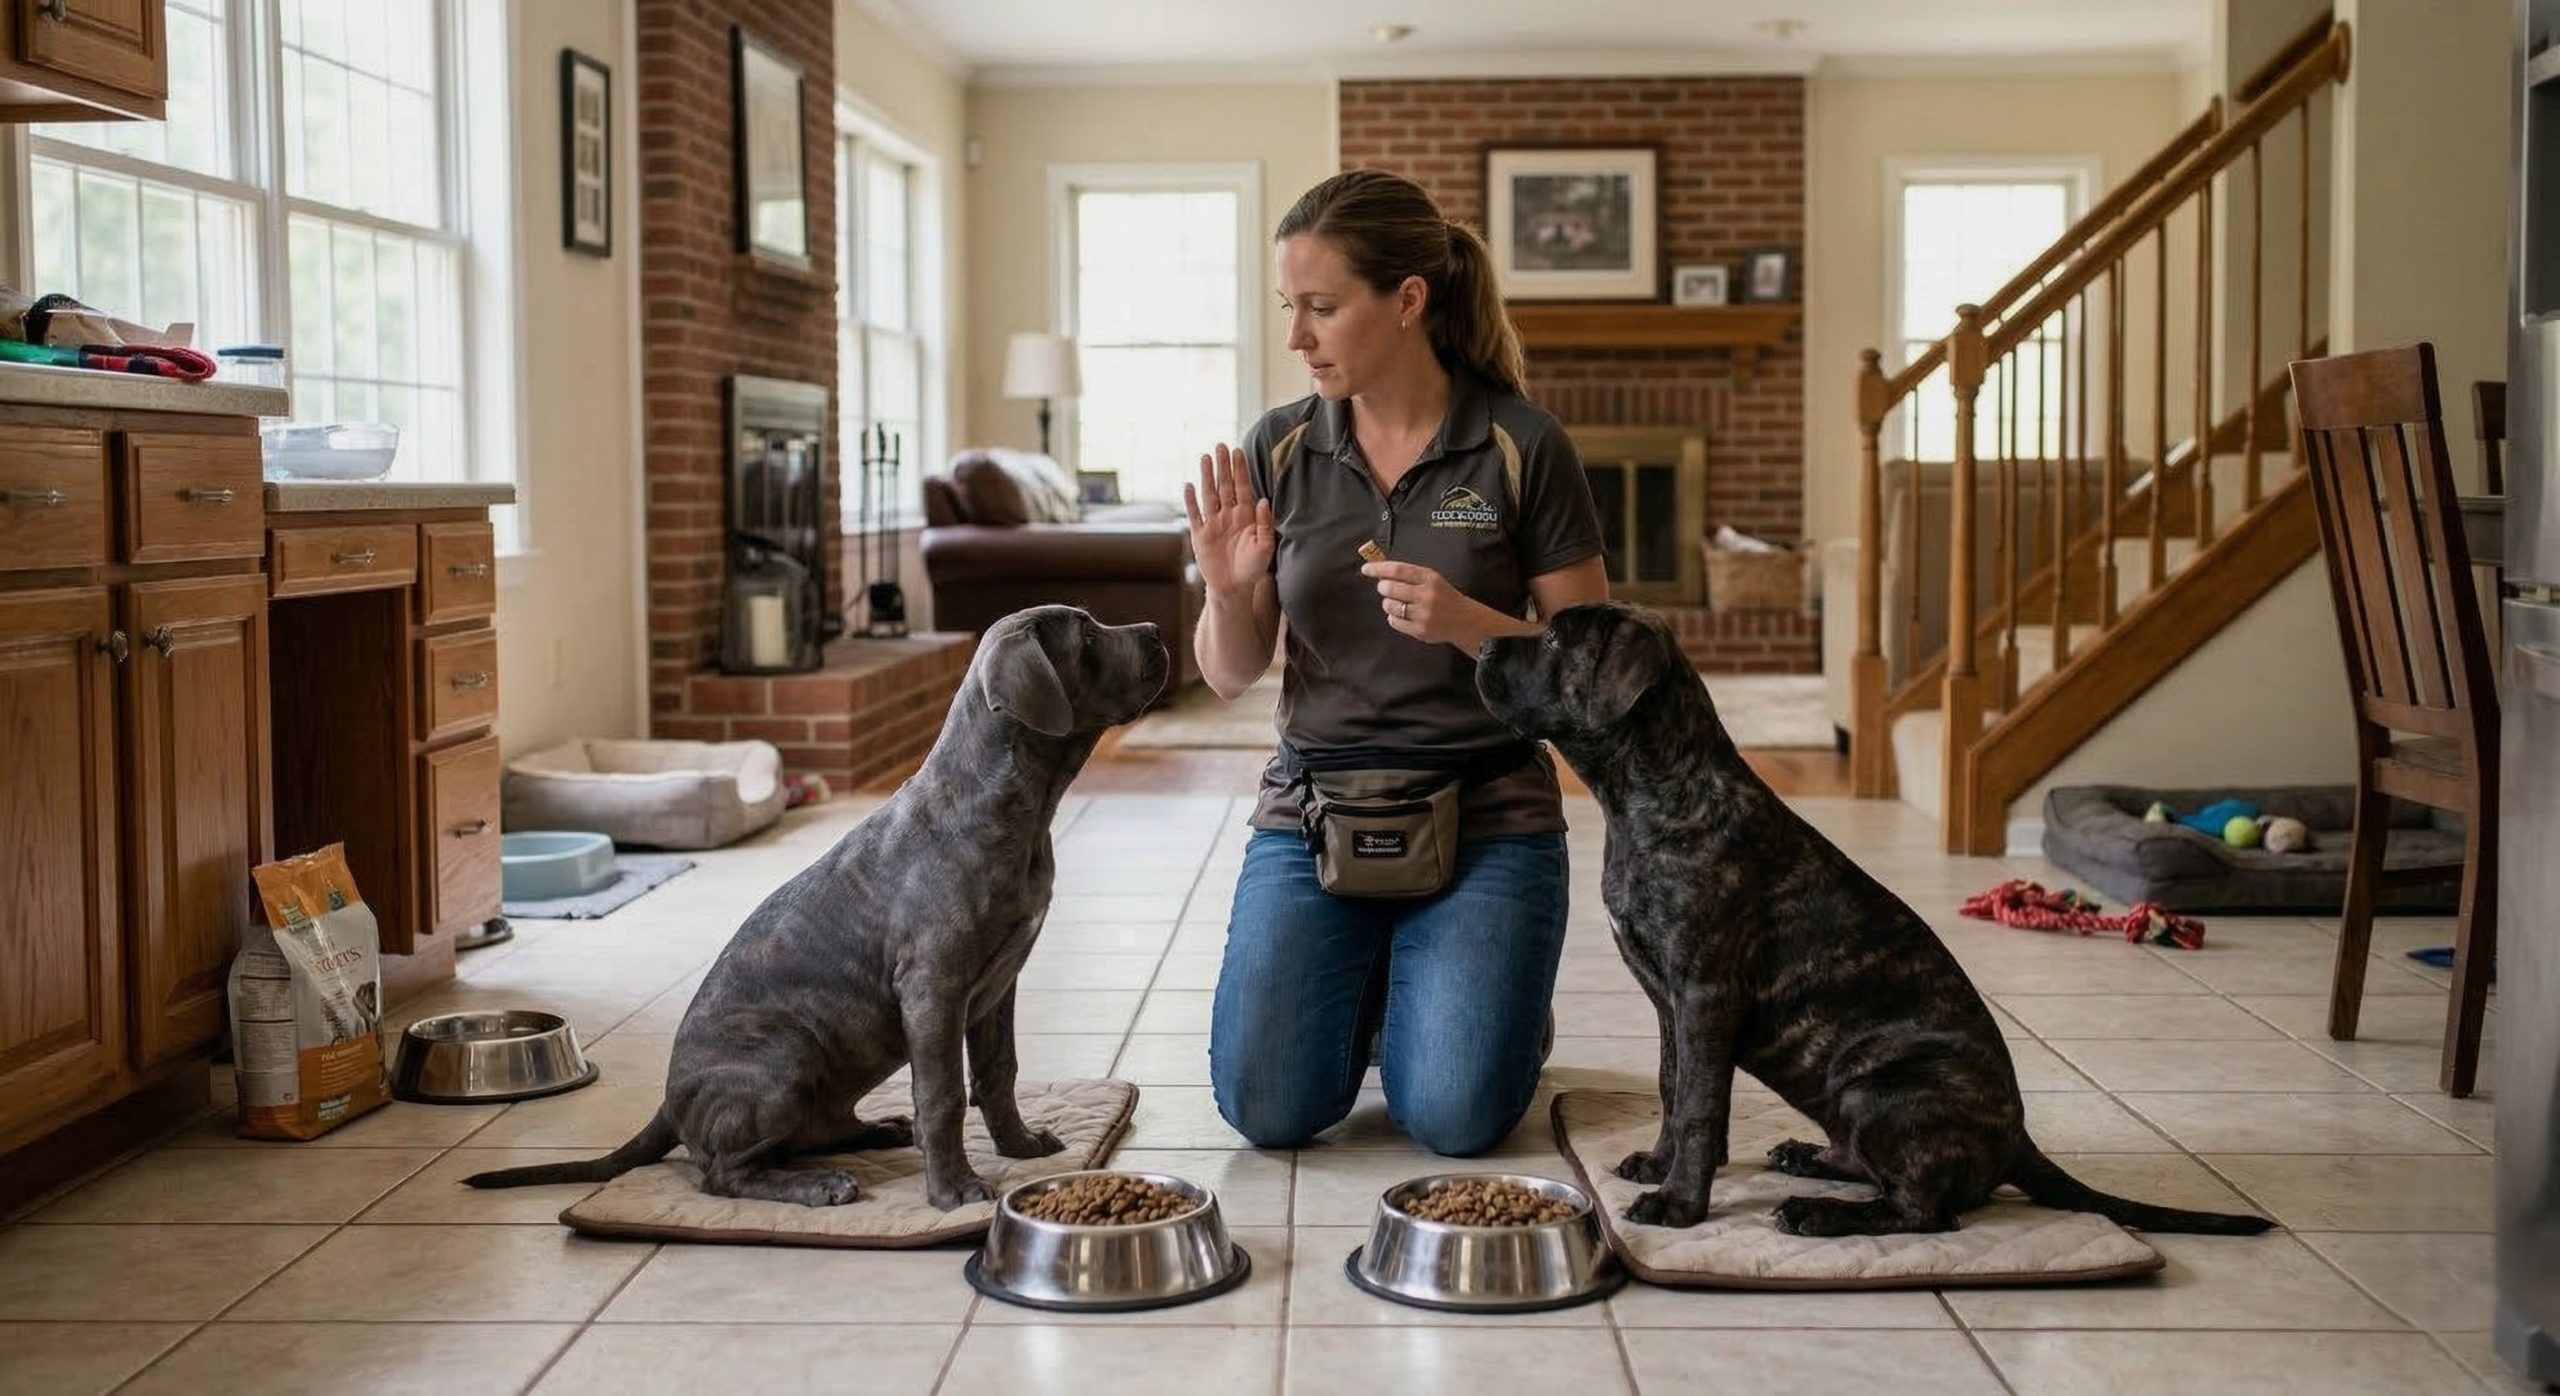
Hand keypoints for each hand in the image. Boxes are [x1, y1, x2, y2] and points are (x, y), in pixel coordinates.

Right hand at [1183, 443, 1273, 597]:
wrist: (1234, 588)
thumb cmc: (1252, 568)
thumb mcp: (1265, 547)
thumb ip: (1265, 523)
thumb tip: (1263, 500)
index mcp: (1246, 516)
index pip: (1242, 487)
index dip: (1240, 469)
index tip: (1238, 451)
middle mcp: (1229, 516)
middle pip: (1224, 486)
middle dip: (1223, 466)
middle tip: (1220, 446)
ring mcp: (1213, 524)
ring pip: (1209, 495)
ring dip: (1207, 477)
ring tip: (1205, 458)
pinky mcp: (1200, 536)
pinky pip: (1195, 515)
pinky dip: (1191, 501)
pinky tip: (1189, 486)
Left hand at [1363, 559, 1491, 648]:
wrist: (1465, 621)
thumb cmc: (1444, 597)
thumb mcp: (1432, 579)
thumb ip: (1409, 575)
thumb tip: (1380, 572)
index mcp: (1430, 578)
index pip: (1398, 570)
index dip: (1379, 568)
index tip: (1367, 569)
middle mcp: (1427, 595)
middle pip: (1390, 588)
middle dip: (1383, 587)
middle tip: (1386, 588)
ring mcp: (1423, 614)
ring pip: (1389, 606)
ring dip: (1388, 603)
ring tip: (1398, 603)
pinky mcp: (1420, 630)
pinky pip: (1394, 622)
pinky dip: (1394, 617)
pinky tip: (1403, 615)